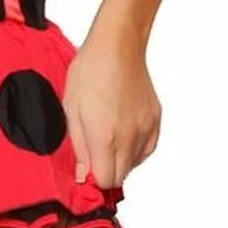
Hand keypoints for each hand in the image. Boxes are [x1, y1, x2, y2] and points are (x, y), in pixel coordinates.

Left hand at [62, 17, 161, 189]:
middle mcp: (129, 137)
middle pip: (120, 177)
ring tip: (108, 135)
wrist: (117, 46)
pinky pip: (146, 149)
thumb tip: (84, 175)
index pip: (105, 181)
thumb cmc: (89, 70)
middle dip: (106, 171)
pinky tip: (123, 131)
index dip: (93, 178)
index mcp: (105, 136)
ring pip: (134, 164)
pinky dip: (135, 148)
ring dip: (120, 159)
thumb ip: (79, 147)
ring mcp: (145, 129)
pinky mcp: (156, 120)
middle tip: (94, 152)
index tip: (86, 168)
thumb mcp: (71, 108)